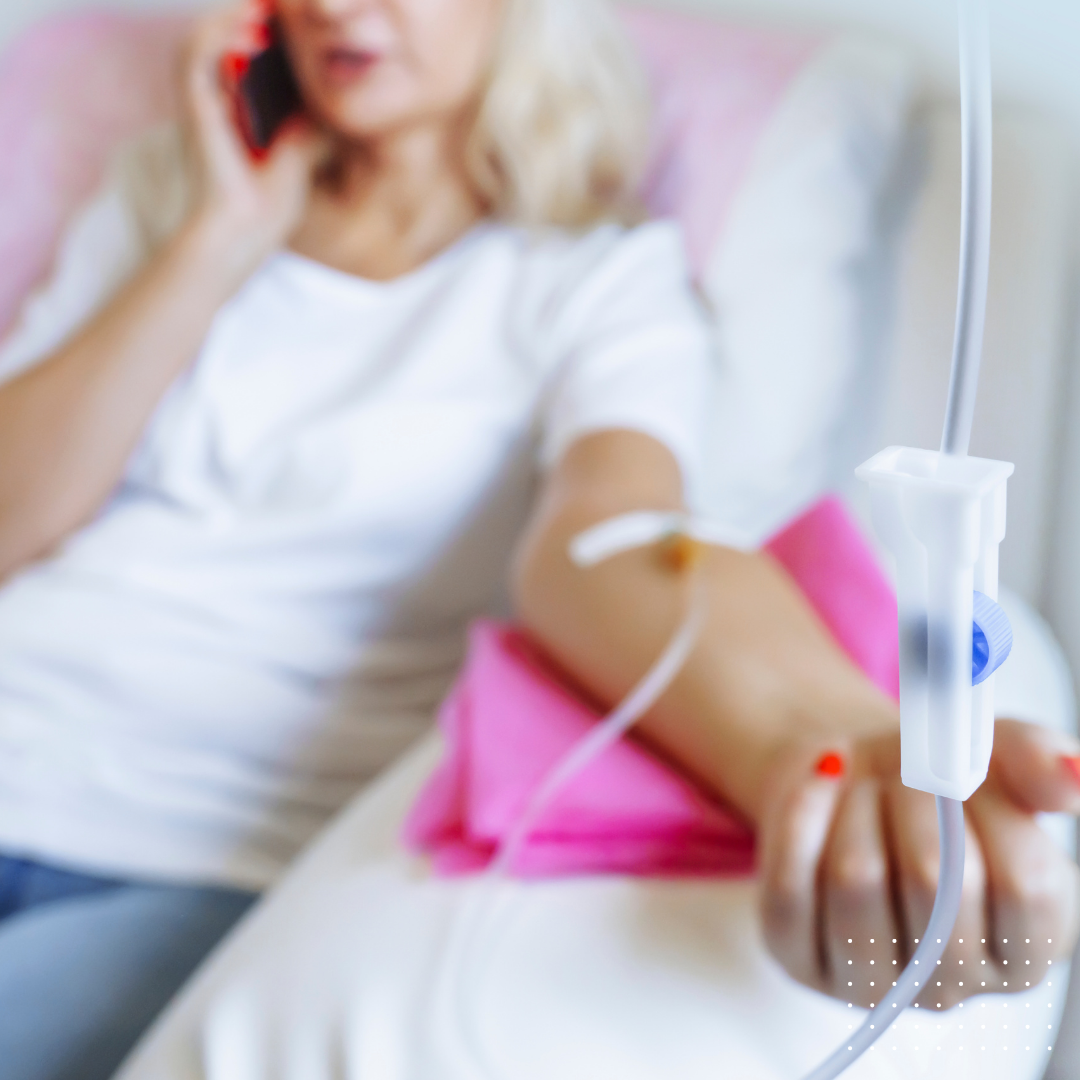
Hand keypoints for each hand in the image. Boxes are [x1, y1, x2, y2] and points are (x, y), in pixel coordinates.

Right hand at [179, 1, 324, 275]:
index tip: (306, 11)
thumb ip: (313, 113)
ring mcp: (201, 96)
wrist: (245, 233)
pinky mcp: (193, 105)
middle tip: (290, 2)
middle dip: (257, 11)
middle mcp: (214, 91)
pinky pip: (198, 54)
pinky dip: (222, 35)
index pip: (251, 43)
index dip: (276, 23)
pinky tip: (254, 32)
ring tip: (271, 5)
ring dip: (238, 13)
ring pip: (209, 31)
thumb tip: (340, 90)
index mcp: (236, 99)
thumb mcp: (304, 146)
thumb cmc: (271, 202)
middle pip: (230, 29)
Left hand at [757, 719, 1079, 1008]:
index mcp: (1027, 945)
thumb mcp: (992, 759)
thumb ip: (1037, 761)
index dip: (992, 814)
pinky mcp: (797, 958)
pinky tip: (817, 785)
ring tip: (862, 786)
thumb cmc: (928, 786)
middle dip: (913, 800)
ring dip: (855, 807)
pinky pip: (788, 887)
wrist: (849, 782)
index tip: (967, 774)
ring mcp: (871, 982)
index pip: (1027, 888)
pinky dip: (799, 817)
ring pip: (855, 881)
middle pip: (933, 883)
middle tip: (905, 771)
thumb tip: (1070, 770)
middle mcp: (953, 983)